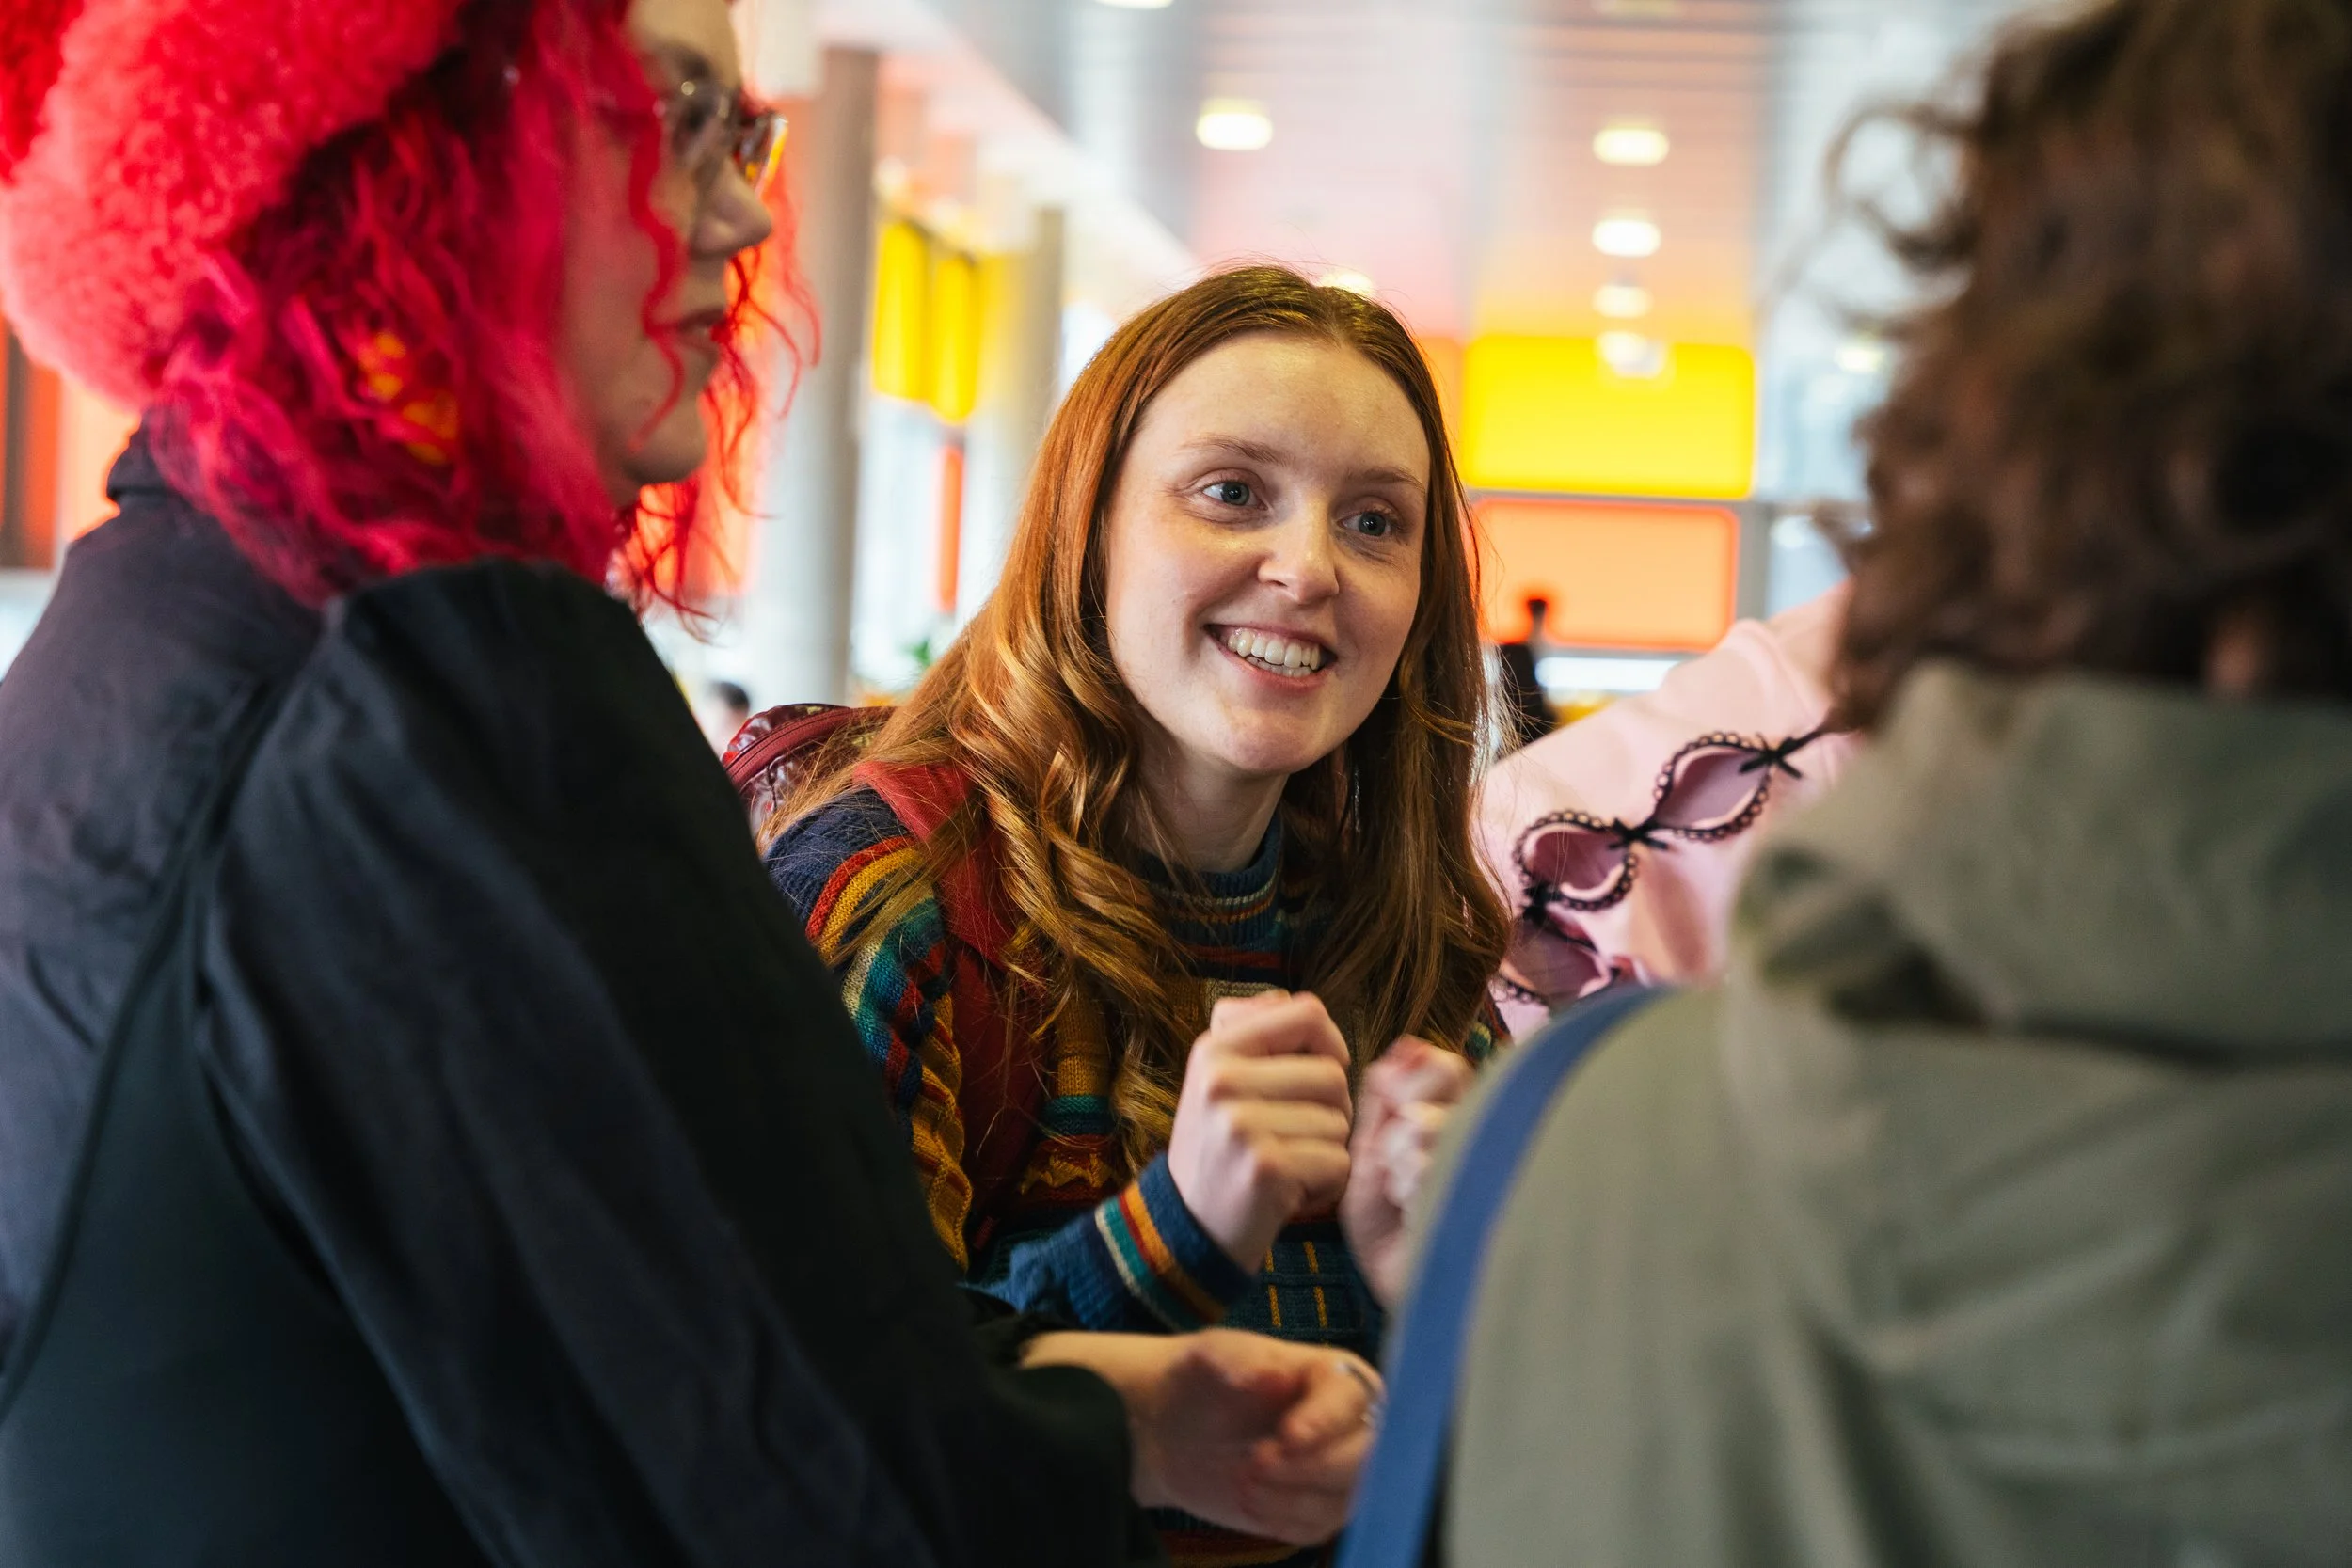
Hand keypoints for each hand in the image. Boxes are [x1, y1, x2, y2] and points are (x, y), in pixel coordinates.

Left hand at [1025, 1329, 1380, 1544]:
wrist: (1177, 1427)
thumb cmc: (1204, 1380)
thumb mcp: (1216, 1356)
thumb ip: (1245, 1360)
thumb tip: (1276, 1373)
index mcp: (1335, 1375)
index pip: (1350, 1400)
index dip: (1325, 1421)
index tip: (1288, 1437)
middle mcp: (1350, 1424)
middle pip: (1363, 1456)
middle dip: (1310, 1467)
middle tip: (1255, 1463)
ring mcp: (1336, 1472)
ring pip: (1343, 1498)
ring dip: (1290, 1497)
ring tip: (1241, 1481)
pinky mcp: (1316, 1509)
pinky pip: (1315, 1527)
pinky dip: (1280, 1519)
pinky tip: (1246, 1499)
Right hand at [1167, 990, 1353, 1269]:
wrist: (1189, 1229)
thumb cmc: (1219, 1151)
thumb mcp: (1218, 1083)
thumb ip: (1254, 1039)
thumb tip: (1294, 1004)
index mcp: (1215, 1049)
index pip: (1306, 1012)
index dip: (1332, 1040)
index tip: (1326, 1068)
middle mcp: (1222, 1079)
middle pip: (1332, 1074)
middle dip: (1332, 1110)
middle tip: (1296, 1138)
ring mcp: (1241, 1123)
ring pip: (1339, 1121)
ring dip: (1328, 1151)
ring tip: (1288, 1165)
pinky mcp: (1265, 1166)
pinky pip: (1338, 1162)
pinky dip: (1327, 1185)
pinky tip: (1292, 1193)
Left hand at [1339, 1035, 1473, 1307]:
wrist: (1408, 1291)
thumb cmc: (1393, 1230)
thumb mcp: (1373, 1156)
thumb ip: (1384, 1102)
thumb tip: (1404, 1047)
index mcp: (1458, 1115)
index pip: (1444, 1061)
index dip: (1409, 1076)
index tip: (1391, 1110)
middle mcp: (1487, 1129)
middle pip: (1447, 1073)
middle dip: (1400, 1115)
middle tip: (1393, 1158)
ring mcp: (1495, 1157)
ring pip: (1431, 1120)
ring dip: (1402, 1157)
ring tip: (1403, 1193)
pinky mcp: (1493, 1189)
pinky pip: (1437, 1162)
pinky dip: (1414, 1186)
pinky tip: (1416, 1212)